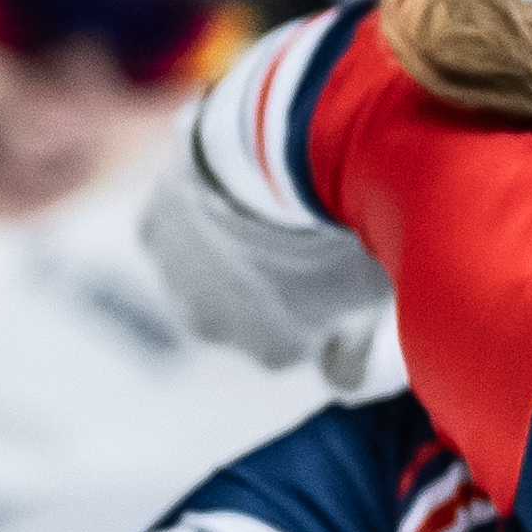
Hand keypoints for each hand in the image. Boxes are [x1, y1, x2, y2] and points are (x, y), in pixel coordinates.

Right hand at [135, 140, 389, 382]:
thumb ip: (365, 345)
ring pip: (203, 271)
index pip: (302, 340)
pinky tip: (226, 182)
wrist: (277, 156)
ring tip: (260, 201)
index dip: (321, 305)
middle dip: (267, 281)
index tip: (336, 269)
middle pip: (245, 311)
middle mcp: (216, 328)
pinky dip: (195, 209)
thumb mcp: (378, 289)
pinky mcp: (152, 229)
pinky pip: (173, 226)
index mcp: (276, 350)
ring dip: (226, 248)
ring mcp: (177, 280)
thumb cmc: (338, 223)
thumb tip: (354, 375)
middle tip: (299, 230)